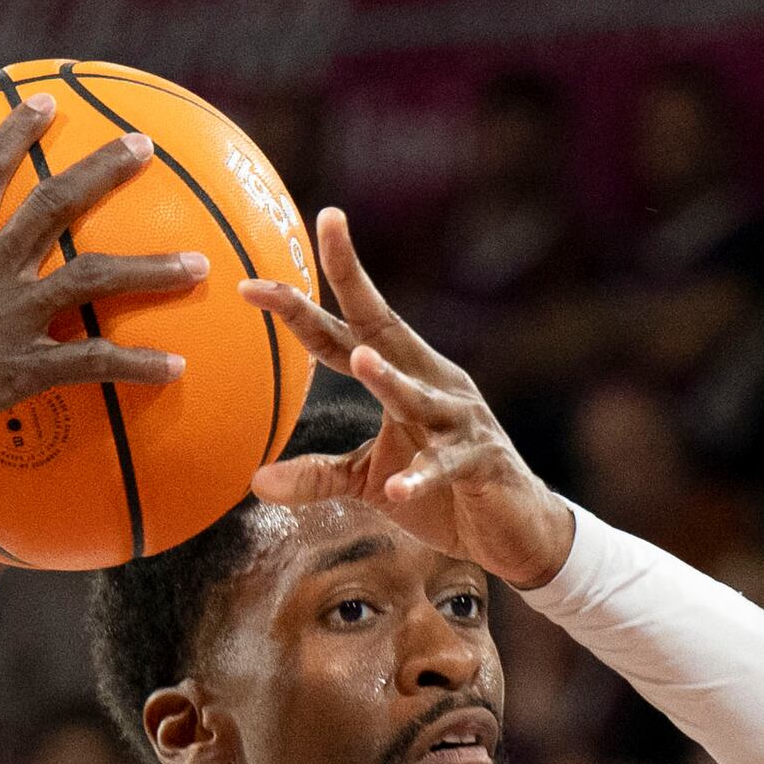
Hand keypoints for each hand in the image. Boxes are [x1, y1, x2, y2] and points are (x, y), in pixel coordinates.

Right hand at [0, 109, 197, 465]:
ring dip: (151, 270)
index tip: (47, 103)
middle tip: (143, 146)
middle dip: (106, 168)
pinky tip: (175, 370)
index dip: (19, 130)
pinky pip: (91, 363)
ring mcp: (7, 316)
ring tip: (197, 266)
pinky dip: (136, 366)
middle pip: (58, 202)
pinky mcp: (18, 369)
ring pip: (94, 278)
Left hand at [243, 207, 577, 585]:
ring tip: (362, 361)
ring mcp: (459, 420)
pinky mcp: (480, 462)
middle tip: (316, 237)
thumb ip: (318, 476)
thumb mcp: (368, 483)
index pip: (346, 330)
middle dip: (349, 284)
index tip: (249, 284)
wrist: (514, 527)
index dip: (300, 307)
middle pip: (380, 330)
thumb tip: (257, 480)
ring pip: (417, 395)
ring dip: (390, 380)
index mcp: (401, 375)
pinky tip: (399, 489)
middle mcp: (431, 382)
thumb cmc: (439, 493)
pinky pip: (446, 467)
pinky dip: (422, 478)